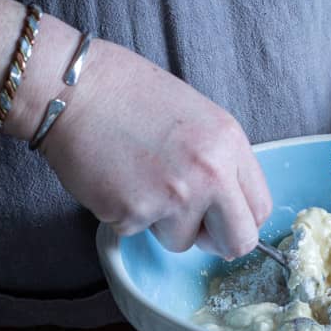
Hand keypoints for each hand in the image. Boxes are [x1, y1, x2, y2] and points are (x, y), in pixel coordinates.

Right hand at [40, 39, 270, 257]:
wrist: (70, 87)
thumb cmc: (130, 94)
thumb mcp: (199, 117)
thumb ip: (221, 163)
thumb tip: (229, 208)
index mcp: (230, 144)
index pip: (260, 209)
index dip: (241, 220)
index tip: (224, 220)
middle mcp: (210, 174)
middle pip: (238, 243)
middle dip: (218, 241)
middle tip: (194, 226)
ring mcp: (173, 197)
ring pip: (182, 242)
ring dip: (163, 224)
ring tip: (140, 181)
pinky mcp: (134, 214)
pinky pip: (140, 232)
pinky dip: (127, 214)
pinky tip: (116, 179)